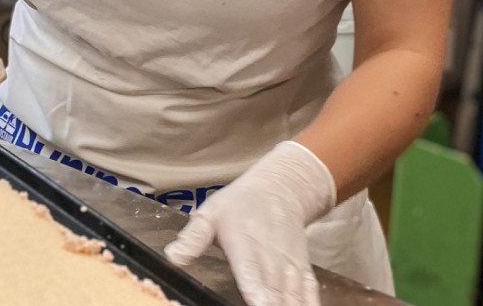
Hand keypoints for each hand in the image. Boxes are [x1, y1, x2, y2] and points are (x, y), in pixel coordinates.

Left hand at [165, 141, 335, 305]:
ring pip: (294, 293)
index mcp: (245, 245)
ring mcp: (289, 264)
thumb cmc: (240, 204)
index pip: (251, 273)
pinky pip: (309, 291)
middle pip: (274, 291)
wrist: (281, 188)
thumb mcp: (211, 213)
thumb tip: (173, 256)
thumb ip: (194, 238)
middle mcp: (271, 256)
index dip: (255, 292)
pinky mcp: (302, 269)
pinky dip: (309, 302)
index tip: (257, 303)